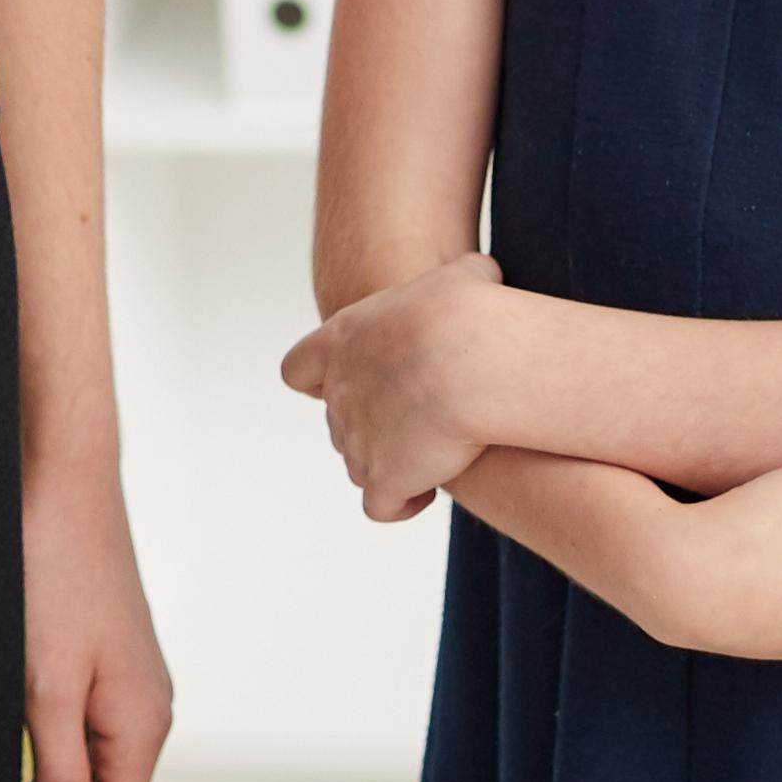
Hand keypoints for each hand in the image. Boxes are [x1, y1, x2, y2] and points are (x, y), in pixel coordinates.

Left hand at [18, 462, 170, 781]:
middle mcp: (142, 710)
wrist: (60, 481)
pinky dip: (44, 765)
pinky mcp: (99, 659)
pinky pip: (79, 735)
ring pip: (88, 773)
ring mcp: (123, 684)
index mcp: (139, 725)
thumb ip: (58, 772)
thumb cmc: (52, 573)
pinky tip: (5, 770)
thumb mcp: (46, 687)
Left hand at [277, 251, 511, 521]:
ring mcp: (356, 442)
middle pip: (339, 421)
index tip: (361, 379)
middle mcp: (339, 395)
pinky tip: (427, 489)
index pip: (299, 369)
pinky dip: (401, 502)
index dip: (319, 378)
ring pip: (359, 464)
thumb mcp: (460, 277)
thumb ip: (457, 279)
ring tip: (432, 453)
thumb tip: (482, 275)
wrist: (466, 360)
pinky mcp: (383, 481)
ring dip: (390, 462)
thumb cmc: (463, 311)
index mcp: (341, 342)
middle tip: (421, 415)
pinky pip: (382, 506)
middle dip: (375, 423)